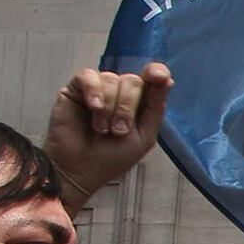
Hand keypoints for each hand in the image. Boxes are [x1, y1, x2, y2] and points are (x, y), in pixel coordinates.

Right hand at [44, 62, 172, 199]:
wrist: (80, 170)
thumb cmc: (111, 158)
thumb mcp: (144, 136)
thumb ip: (155, 107)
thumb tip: (167, 79)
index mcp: (139, 103)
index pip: (151, 79)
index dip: (157, 73)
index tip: (159, 76)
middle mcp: (119, 93)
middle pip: (133, 81)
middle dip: (127, 107)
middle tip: (118, 131)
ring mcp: (98, 89)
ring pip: (111, 79)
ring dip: (109, 108)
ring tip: (101, 130)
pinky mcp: (76, 89)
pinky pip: (88, 76)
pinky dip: (93, 91)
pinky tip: (93, 107)